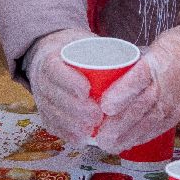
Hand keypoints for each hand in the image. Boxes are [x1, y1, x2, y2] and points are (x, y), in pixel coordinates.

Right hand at [22, 28, 103, 144]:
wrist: (50, 56)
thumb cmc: (75, 50)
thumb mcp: (85, 41)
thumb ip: (105, 49)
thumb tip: (138, 57)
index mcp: (50, 59)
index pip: (55, 71)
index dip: (69, 82)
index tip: (87, 90)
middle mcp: (42, 81)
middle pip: (55, 98)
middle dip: (76, 110)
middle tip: (97, 115)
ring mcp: (42, 99)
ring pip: (53, 115)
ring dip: (73, 125)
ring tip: (93, 129)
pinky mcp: (45, 114)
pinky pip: (54, 127)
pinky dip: (68, 134)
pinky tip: (82, 138)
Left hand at [94, 21, 179, 154]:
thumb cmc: (178, 45)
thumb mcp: (154, 45)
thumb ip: (134, 63)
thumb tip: (107, 74)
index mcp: (157, 63)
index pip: (137, 80)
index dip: (120, 94)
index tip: (104, 106)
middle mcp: (167, 85)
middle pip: (140, 107)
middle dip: (118, 125)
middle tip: (100, 137)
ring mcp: (174, 101)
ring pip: (149, 122)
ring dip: (128, 137)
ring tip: (109, 146)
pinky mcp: (179, 112)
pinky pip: (159, 127)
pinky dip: (143, 137)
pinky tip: (128, 144)